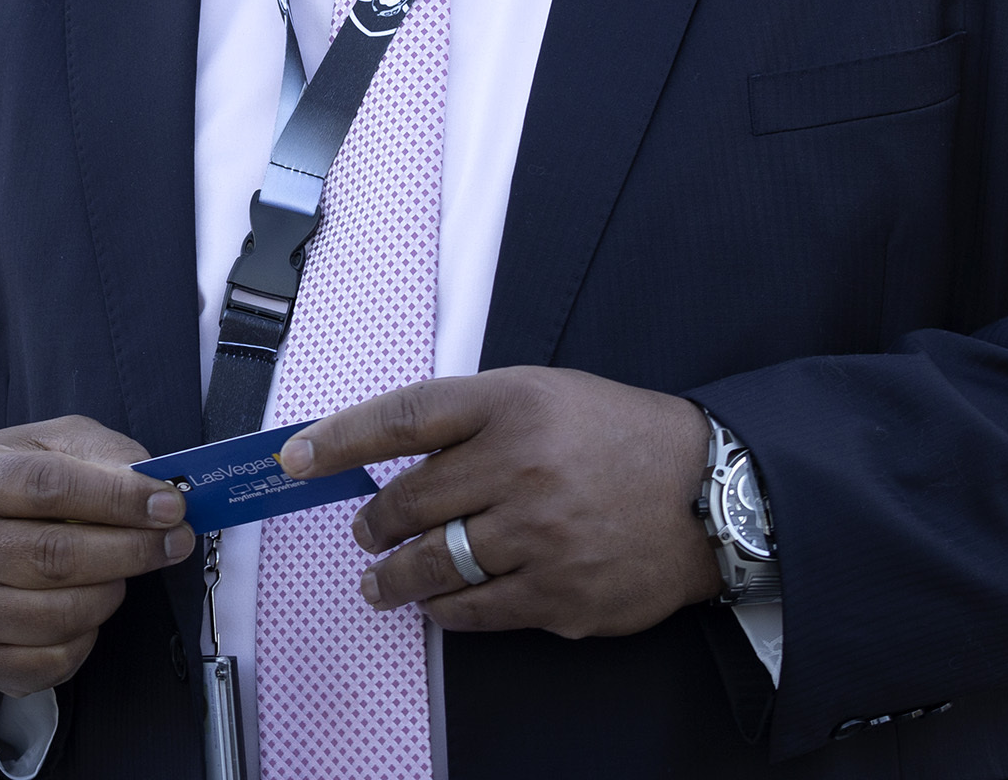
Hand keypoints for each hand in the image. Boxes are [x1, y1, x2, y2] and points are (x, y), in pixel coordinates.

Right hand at [0, 414, 194, 698]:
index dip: (117, 497)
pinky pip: (55, 660)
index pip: (49, 488)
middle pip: (58, 557)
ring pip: (63, 614)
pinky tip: (87, 608)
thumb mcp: (45, 445)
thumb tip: (155, 487)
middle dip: (133, 550)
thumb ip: (99, 453)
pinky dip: (87, 638)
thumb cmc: (8, 485)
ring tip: (121, 571)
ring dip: (111, 593)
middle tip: (177, 540)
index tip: (170, 505)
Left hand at [277, 367, 719, 638]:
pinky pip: (477, 612)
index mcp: (512, 405)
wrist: (711, 493)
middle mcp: (522, 468)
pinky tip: (436, 605)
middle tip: (365, 532)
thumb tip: (390, 450)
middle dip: (373, 523)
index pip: (402, 418)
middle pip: (408, 502)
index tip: (296, 457)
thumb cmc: (616, 436)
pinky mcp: (561, 597)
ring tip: (378, 582)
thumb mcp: (542, 395)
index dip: (339, 438)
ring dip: (393, 577)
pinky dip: (445, 610)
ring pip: (433, 565)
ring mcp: (541, 538)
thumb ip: (470, 418)